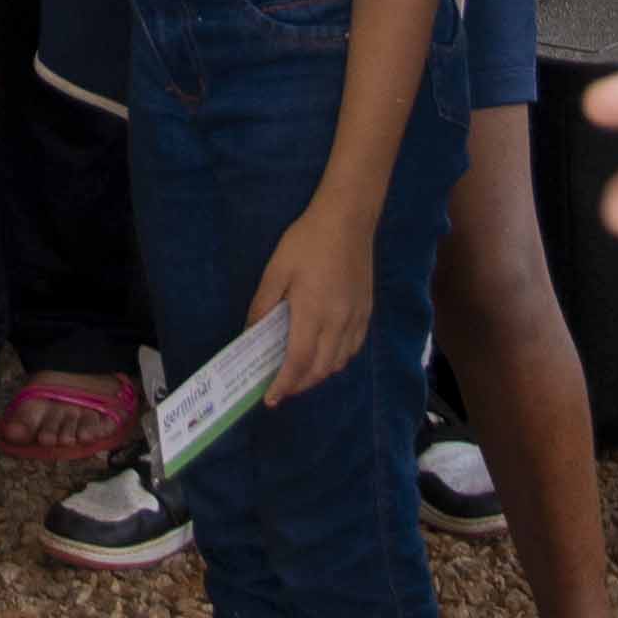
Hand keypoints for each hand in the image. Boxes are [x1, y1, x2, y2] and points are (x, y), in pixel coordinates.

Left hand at [249, 200, 377, 402]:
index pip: (298, 362)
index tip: (270, 398)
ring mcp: (356, 319)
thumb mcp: (276, 270)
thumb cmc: (306, 241)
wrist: (348, 220)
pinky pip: (353, 348)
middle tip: (281, 388)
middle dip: (299, 385)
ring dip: (318, 374)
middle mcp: (338, 322)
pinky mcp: (366, 312)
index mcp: (312, 313)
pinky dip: (337, 360)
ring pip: (338, 362)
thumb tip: (251, 334)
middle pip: (319, 369)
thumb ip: (263, 305)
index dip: (284, 384)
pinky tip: (324, 355)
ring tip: (299, 373)